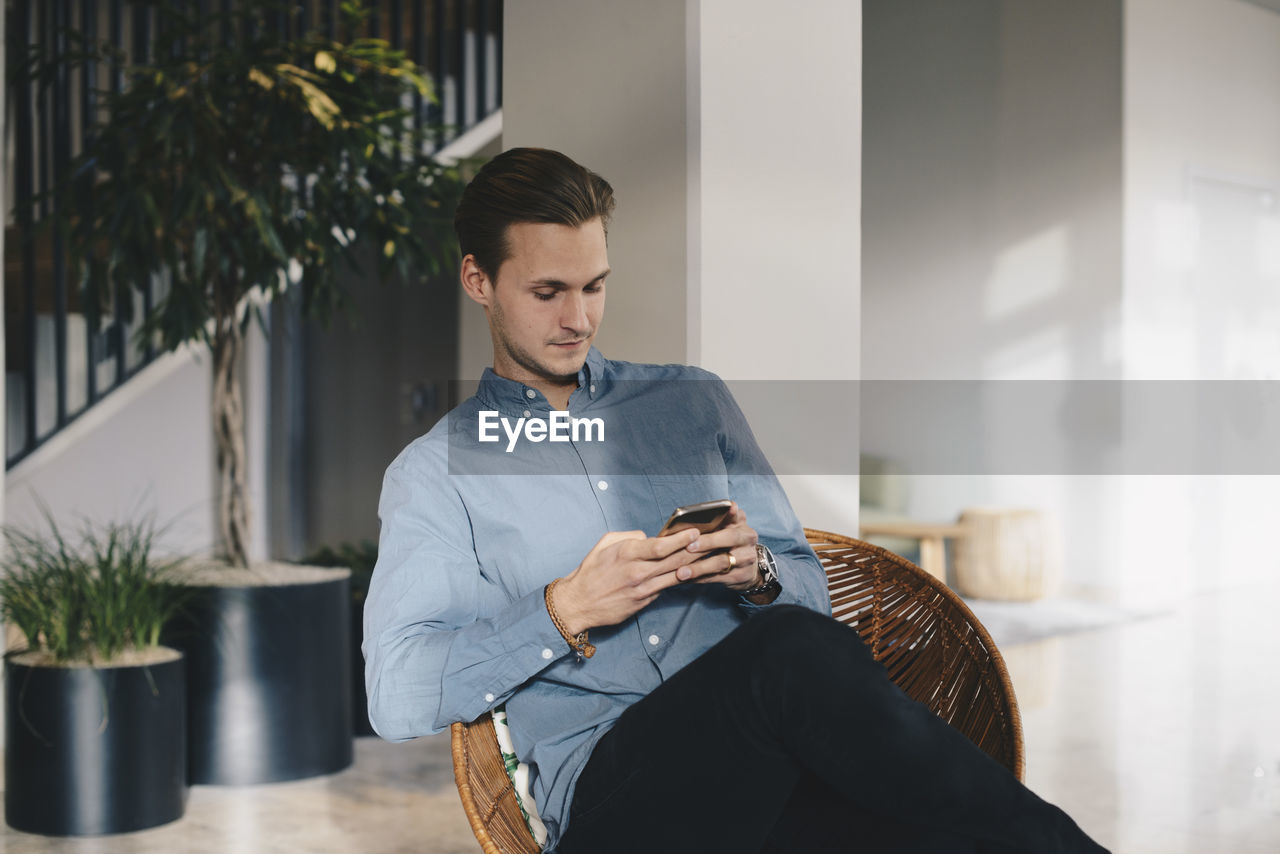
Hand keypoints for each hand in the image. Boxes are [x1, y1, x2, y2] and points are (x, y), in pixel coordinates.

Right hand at [552, 528, 701, 634]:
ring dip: (694, 567)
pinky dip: (680, 581)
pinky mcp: (644, 602)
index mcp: (627, 553)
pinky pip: (666, 588)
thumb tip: (648, 537)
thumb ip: (629, 537)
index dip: (682, 539)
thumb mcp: (605, 543)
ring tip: (710, 558)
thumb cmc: (590, 571)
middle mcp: (637, 572)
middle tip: (712, 543)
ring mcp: (642, 589)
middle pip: (675, 561)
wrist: (579, 603)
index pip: (661, 545)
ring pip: (675, 576)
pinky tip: (692, 575)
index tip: (695, 532)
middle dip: (696, 551)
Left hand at [678, 503, 763, 592]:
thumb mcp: (726, 529)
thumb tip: (690, 521)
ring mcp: (746, 558)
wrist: (748, 568)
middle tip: (689, 546)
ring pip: (721, 562)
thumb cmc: (728, 544)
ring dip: (699, 567)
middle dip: (708, 541)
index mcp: (741, 524)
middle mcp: (747, 539)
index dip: (732, 511)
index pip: (737, 515)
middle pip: (730, 537)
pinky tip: (687, 579)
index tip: (728, 507)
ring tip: (681, 572)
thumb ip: (714, 522)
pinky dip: (700, 578)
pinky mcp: (740, 575)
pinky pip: (717, 577)